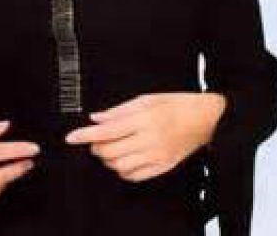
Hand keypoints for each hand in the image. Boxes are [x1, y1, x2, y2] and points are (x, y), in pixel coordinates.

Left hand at [64, 92, 226, 182]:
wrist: (205, 119)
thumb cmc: (176, 104)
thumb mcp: (146, 99)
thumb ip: (119, 110)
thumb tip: (96, 118)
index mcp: (143, 119)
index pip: (106, 131)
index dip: (85, 136)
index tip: (71, 138)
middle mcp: (149, 139)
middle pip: (110, 152)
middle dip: (96, 147)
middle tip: (94, 140)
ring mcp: (156, 156)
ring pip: (120, 166)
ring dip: (108, 160)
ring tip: (108, 149)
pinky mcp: (162, 166)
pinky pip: (135, 176)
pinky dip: (122, 171)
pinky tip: (123, 160)